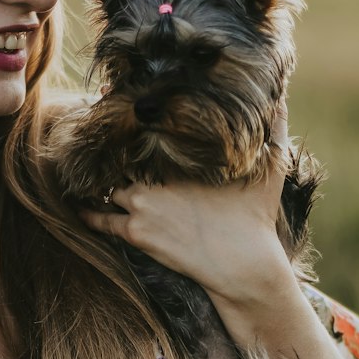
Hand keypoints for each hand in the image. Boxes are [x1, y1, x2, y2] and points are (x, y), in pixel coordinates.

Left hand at [78, 98, 292, 303]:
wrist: (244, 265)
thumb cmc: (256, 218)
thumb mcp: (271, 167)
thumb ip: (275, 128)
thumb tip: (281, 99)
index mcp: (184, 156)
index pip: (149, 128)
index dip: (133, 114)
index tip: (117, 93)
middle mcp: (157, 177)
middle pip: (122, 153)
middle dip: (111, 144)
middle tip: (95, 131)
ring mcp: (143, 205)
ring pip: (109, 184)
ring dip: (98, 177)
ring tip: (85, 167)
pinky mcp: (137, 234)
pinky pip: (102, 219)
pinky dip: (89, 211)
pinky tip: (78, 205)